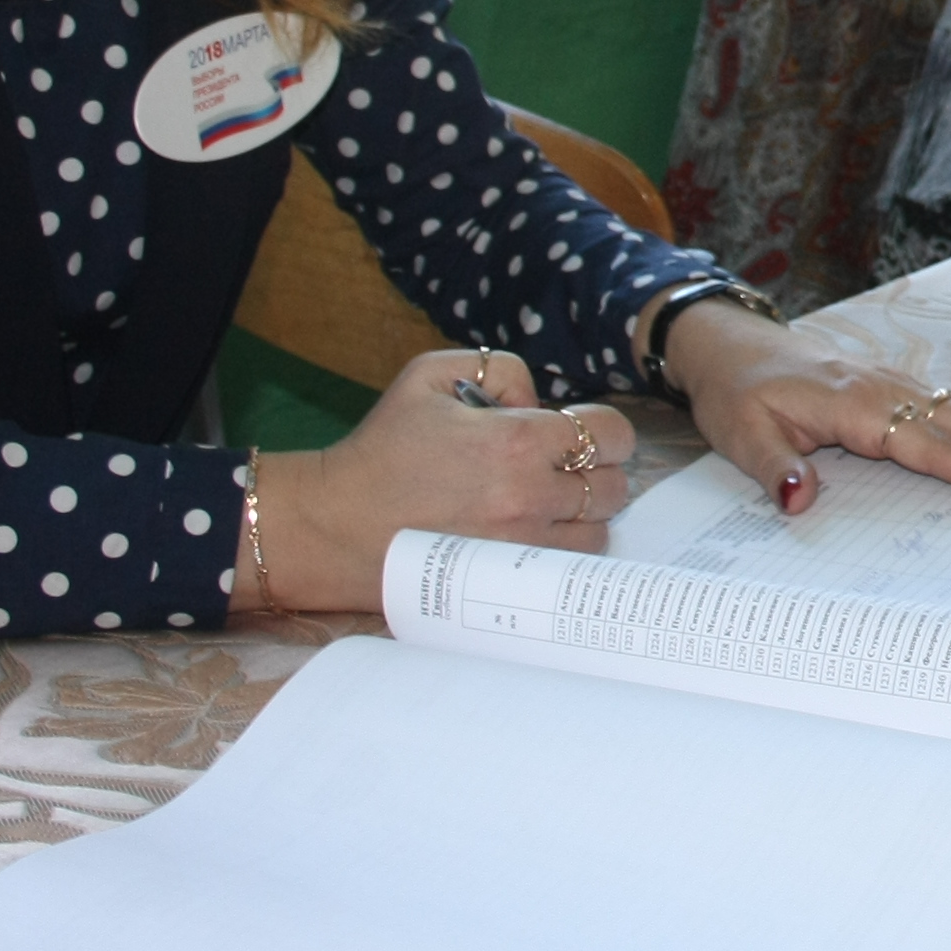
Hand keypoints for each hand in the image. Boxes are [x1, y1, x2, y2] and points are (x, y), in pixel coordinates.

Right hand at [246, 352, 638, 609]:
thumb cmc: (381, 449)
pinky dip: (563, 549)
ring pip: (600, 532)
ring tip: (546, 502)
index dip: (605, 430)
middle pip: (615, 486)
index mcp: (515, 441)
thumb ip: (498, 368)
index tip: (581, 432)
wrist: (335, 524)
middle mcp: (528, 497)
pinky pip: (567, 567)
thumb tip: (537, 402)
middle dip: (596, 470)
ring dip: (584, 514)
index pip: (610, 435)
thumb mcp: (429, 375)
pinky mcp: (507, 582)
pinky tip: (533, 533)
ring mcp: (521, 547)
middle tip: (563, 466)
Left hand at [660, 300, 950, 514]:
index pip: (921, 440)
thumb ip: (772, 466)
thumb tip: (799, 498)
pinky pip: (944, 408)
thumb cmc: (735, 390)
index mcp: (851, 401)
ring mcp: (891, 383)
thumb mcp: (739, 434)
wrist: (729, 346)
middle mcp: (881, 387)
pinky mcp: (891, 387)